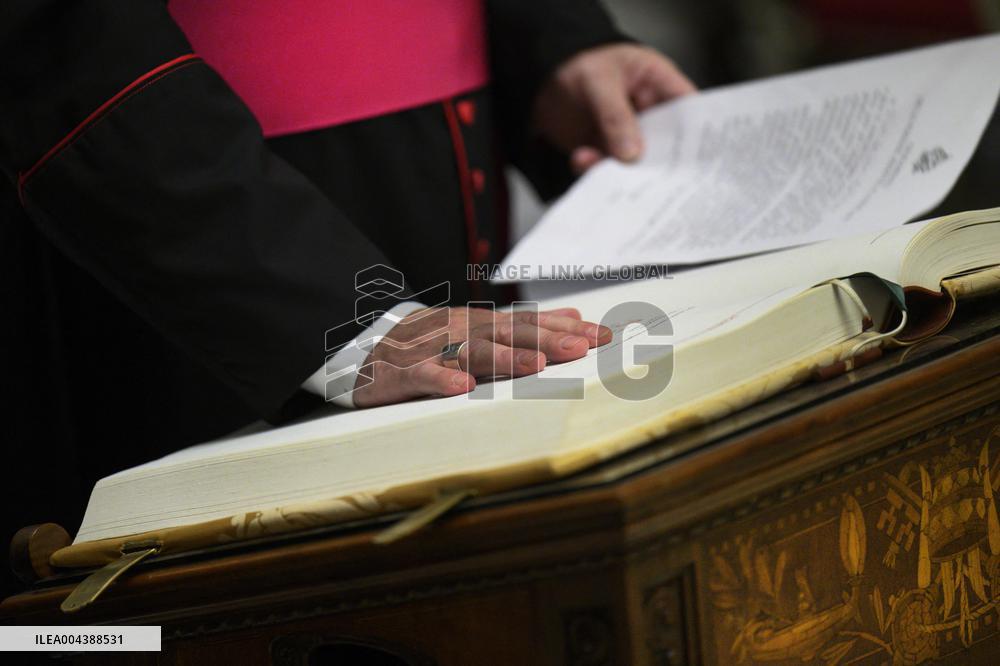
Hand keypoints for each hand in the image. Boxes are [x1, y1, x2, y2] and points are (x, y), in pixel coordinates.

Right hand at [351, 306, 612, 406]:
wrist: (366, 349)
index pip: (530, 324)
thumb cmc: (433, 343)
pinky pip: (426, 376)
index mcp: (484, 324)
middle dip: (546, 341)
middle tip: (580, 348)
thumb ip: (528, 325)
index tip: (603, 336)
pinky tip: (464, 387)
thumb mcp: (482, 328)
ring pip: (472, 352)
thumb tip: (576, 317)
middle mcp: (463, 331)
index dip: (565, 329)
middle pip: (508, 335)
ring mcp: (434, 350)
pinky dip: (444, 380)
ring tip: (534, 366)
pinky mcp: (406, 373)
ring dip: (504, 359)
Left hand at [534, 43, 695, 173]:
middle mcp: (646, 112)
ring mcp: (626, 133)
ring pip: (634, 161)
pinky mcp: (604, 148)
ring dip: (619, 169)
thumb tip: (632, 154)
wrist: (539, 77)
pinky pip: (605, 166)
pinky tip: (581, 159)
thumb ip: (615, 116)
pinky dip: (594, 169)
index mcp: (657, 83)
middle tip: (647, 177)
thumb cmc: (577, 61)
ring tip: (599, 164)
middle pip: (664, 144)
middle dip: (655, 163)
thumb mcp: (598, 81)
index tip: (694, 159)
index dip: (696, 133)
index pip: (687, 108)